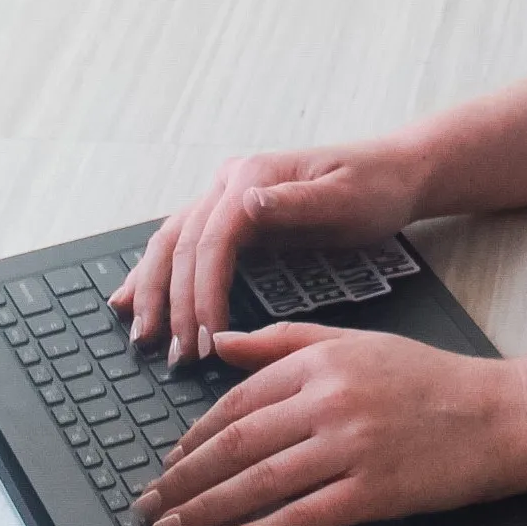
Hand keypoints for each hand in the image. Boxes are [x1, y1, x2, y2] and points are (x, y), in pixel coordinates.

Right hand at [108, 142, 423, 364]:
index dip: (202, 292)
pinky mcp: (233, 214)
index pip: (211, 240)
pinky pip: (182, 243)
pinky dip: (154, 272)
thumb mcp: (347, 196)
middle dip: (171, 301)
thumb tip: (245, 203)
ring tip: (142, 335)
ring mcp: (228, 195)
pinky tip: (131, 297)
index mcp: (253, 175)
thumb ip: (296, 202)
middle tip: (175, 354)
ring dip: (152, 289)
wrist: (395, 171)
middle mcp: (232, 182)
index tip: (206, 339)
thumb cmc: (376, 186)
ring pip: (171, 241)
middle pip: (181, 242)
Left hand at [130, 322, 526, 525]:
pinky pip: (299, 518)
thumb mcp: (355, 341)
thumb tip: (221, 344)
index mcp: (322, 360)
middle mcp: (331, 400)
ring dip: (206, 511)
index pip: (239, 400)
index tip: (170, 462)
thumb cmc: (427, 379)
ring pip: (259, 483)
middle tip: (151, 504)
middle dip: (186, 479)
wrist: (495, 415)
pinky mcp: (372, 491)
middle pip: (238, 443)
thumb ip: (285, 341)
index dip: (196, 436)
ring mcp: (351, 447)